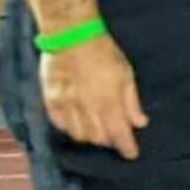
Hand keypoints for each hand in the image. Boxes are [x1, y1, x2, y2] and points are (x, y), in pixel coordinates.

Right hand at [41, 32, 147, 159]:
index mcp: (107, 101)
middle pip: (98, 138)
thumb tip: (140, 123)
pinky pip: (60, 125)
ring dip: (91, 137)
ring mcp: (65, 105)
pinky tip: (78, 125)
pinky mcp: (49, 100)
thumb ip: (131, 102)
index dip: (126, 148)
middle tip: (116, 137)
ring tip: (98, 131)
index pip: (118, 134)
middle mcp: (85, 108)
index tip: (131, 154)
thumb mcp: (126, 74)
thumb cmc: (104, 52)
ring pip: (78, 135)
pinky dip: (71, 129)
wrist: (70, 35)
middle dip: (110, 141)